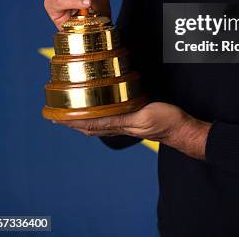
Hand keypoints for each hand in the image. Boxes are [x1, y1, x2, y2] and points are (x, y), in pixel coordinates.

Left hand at [52, 102, 210, 159]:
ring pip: (99, 123)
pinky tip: (98, 111)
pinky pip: (110, 120)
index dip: (72, 121)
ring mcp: (127, 124)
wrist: (181, 127)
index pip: (89, 124)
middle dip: (72, 121)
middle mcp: (120, 126)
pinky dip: (98, 116)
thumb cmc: (165, 120)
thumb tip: (97, 119)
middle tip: (56, 115)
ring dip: (83, 119)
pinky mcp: (134, 119)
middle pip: (90, 125)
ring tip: (71, 113)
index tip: (56, 117)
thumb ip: (120, 119)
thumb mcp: (142, 116)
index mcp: (120, 125)